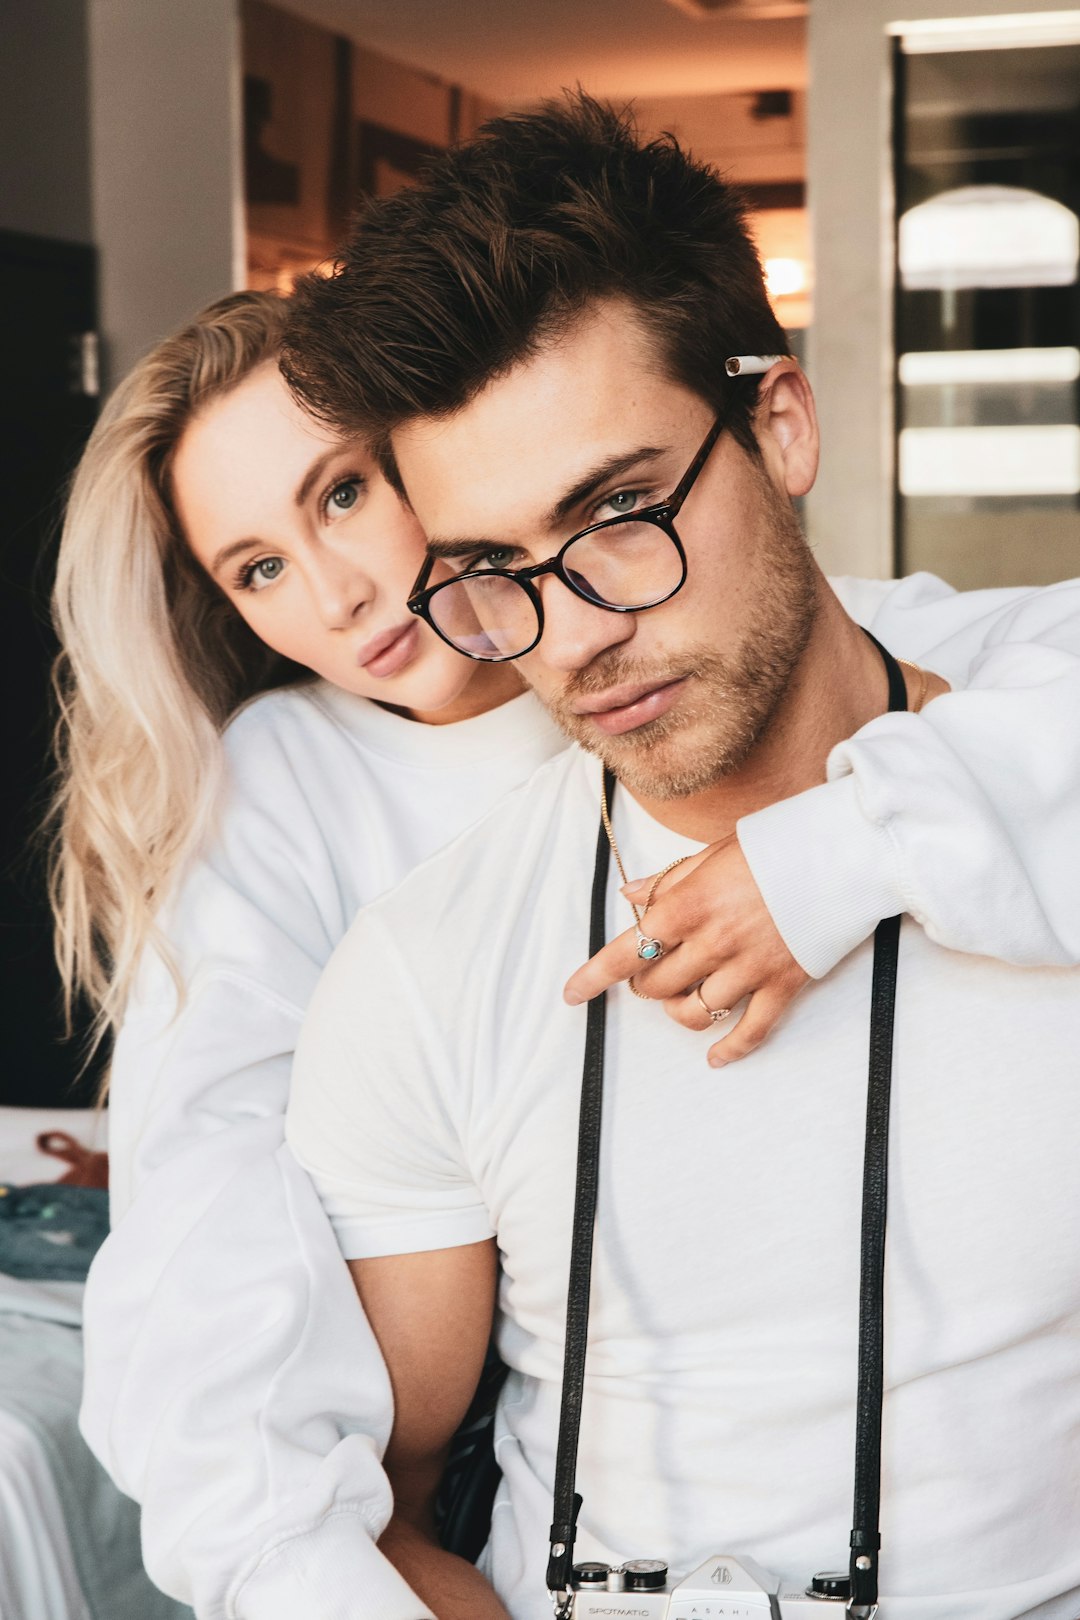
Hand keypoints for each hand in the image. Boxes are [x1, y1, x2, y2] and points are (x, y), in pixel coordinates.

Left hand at [563, 835, 808, 1066]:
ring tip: (680, 1000)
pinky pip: (750, 1030)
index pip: (626, 953)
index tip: (572, 994)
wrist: (839, 853)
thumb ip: (667, 880)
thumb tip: (630, 893)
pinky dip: (730, 1048)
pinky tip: (715, 1058)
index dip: (593, 978)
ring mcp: (748, 967)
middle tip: (651, 974)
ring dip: (679, 1012)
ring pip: (696, 1013)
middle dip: (646, 985)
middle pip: (658, 986)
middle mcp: (712, 942)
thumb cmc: (773, 846)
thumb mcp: (710, 853)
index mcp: (686, 906)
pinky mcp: (782, 983)